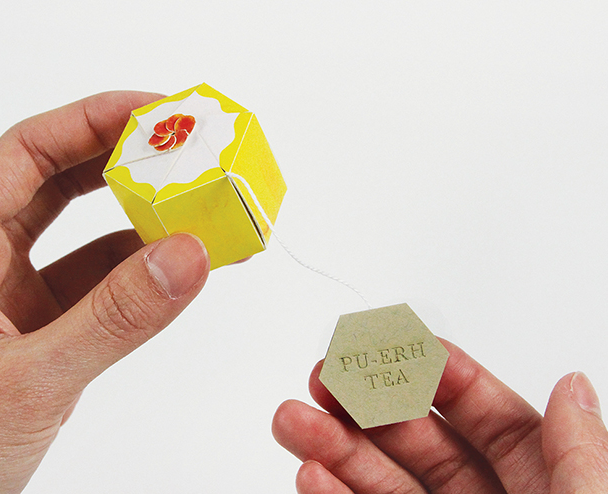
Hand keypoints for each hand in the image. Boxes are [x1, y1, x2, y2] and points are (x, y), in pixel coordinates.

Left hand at [0, 92, 209, 492]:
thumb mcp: (24, 380)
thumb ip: (112, 320)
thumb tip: (187, 256)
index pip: (28, 152)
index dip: (94, 120)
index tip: (157, 113)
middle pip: (60, 182)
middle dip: (124, 161)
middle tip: (187, 152)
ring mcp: (12, 298)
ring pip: (83, 235)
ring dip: (139, 219)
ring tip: (194, 207)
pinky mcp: (38, 334)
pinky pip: (96, 286)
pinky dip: (138, 273)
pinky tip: (174, 269)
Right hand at [273, 340, 607, 492]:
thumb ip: (583, 457)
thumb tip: (572, 386)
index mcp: (549, 488)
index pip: (488, 415)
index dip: (440, 376)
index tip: (399, 347)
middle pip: (419, 442)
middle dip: (367, 403)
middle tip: (326, 376)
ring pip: (380, 481)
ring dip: (334, 445)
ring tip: (296, 419)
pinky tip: (313, 473)